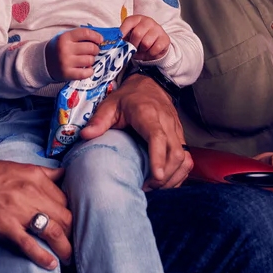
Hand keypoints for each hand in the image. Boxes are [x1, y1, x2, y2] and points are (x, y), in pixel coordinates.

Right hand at [0, 157, 72, 269]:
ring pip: (53, 231)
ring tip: (68, 258)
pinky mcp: (4, 226)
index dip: (70, 214)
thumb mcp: (18, 166)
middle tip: (74, 243)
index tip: (72, 224)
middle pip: (64, 216)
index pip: (65, 199)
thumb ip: (43, 173)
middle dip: (72, 232)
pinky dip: (42, 257)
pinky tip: (51, 264)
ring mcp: (18, 210)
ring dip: (65, 247)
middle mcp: (31, 192)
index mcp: (36, 177)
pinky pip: (29, 244)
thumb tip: (63, 175)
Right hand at [45, 27, 102, 81]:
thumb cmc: (59, 48)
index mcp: (65, 37)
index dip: (96, 36)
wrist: (43, 62)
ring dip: (92, 60)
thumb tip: (99, 38)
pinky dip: (90, 71)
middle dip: (95, 49)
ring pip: (90, 60)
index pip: (85, 33)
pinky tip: (87, 68)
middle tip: (93, 51)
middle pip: (90, 47)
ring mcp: (66, 62)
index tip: (100, 40)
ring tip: (87, 59)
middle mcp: (65, 49)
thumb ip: (80, 35)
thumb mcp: (65, 37)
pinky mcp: (67, 74)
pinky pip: (86, 73)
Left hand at [82, 72, 191, 189]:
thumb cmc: (128, 97)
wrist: (150, 85)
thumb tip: (85, 136)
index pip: (157, 136)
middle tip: (146, 187)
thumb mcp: (110, 104)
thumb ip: (99, 121)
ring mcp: (176, 130)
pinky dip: (180, 173)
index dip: (158, 157)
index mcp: (147, 114)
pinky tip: (166, 182)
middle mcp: (166, 122)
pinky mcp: (181, 137)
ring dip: (173, 177)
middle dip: (164, 175)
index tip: (156, 176)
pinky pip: (187, 158)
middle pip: (175, 152)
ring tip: (155, 187)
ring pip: (184, 158)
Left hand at [121, 15, 169, 61]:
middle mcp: (148, 22)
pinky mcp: (165, 39)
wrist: (156, 44)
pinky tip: (150, 51)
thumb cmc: (140, 39)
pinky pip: (154, 49)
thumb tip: (117, 44)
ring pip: (146, 43)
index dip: (123, 32)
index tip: (119, 40)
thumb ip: (124, 38)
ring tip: (142, 50)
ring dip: (142, 50)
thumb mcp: (130, 36)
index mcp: (137, 19)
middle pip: (137, 34)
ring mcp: (157, 29)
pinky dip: (150, 54)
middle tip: (133, 49)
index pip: (129, 22)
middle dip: (133, 45)